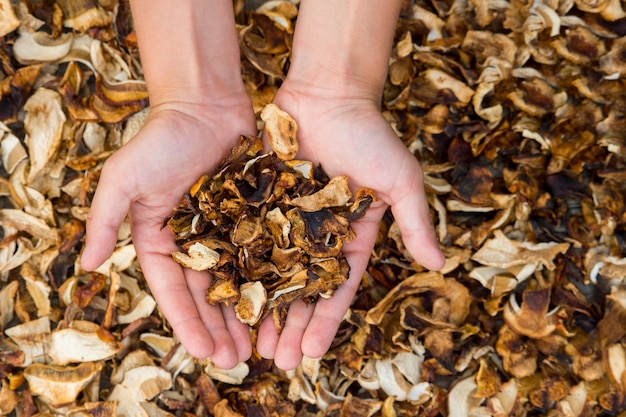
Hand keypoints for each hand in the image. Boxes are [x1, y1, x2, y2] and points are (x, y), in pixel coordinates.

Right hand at [81, 98, 256, 367]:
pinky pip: (263, 254)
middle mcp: (194, 241)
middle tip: (235, 362)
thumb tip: (90, 266)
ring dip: (245, 315)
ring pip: (238, 282)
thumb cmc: (162, 140)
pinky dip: (270, 281)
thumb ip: (105, 221)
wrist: (205, 104)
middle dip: (219, 329)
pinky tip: (282, 306)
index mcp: (161, 240)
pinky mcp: (254, 216)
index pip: (173, 291)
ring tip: (258, 347)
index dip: (187, 323)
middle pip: (208, 295)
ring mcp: (226, 230)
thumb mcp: (124, 179)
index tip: (202, 353)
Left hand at [255, 84, 444, 369]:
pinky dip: (238, 269)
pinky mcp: (258, 201)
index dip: (325, 321)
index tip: (311, 352)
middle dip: (289, 325)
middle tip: (276, 362)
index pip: (337, 288)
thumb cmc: (368, 135)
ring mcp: (285, 219)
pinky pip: (245, 240)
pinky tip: (225, 298)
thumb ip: (416, 222)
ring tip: (249, 343)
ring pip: (270, 273)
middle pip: (300, 289)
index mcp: (350, 235)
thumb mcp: (401, 181)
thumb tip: (441, 264)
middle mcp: (316, 234)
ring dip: (261, 308)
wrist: (328, 92)